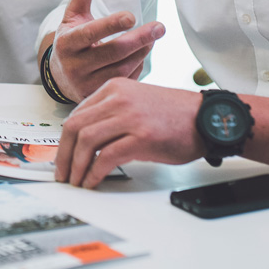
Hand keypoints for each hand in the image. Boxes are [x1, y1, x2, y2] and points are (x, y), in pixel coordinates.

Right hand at [49, 0, 164, 101]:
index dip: (111, 25)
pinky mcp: (99, 97)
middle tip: (160, 27)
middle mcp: (74, 66)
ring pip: (122, 69)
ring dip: (142, 52)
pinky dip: (138, 67)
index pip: (91, 33)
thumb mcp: (74, 14)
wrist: (61, 76)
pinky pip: (125, 83)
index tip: (132, 16)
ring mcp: (86, 84)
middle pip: (113, 52)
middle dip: (139, 38)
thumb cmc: (73, 39)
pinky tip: (143, 53)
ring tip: (153, 36)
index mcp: (67, 43)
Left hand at [55, 78, 203, 187]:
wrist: (206, 118)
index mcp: (114, 88)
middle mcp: (118, 98)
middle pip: (75, 127)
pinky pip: (107, 156)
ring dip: (76, 166)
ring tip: (76, 181)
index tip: (62, 157)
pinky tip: (93, 181)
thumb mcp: (135, 102)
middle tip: (62, 173)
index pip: (76, 114)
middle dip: (63, 155)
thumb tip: (85, 141)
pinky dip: (94, 172)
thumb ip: (110, 114)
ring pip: (87, 141)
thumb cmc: (174, 115)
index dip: (64, 140)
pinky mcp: (142, 137)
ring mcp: (130, 116)